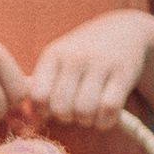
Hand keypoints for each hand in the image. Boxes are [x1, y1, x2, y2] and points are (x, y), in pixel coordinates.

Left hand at [30, 10, 153, 129]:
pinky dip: (105, 121)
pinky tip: (105, 116)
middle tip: (73, 111)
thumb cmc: (82, 57)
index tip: (53, 107)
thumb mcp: (57, 62)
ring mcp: (101, 63)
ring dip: (86, 121)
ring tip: (89, 113)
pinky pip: (108, 109)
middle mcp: (76, 57)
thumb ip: (40, 88)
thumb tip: (28, 123)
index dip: (43, 111)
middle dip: (66, 118)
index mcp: (53, 55)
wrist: (125, 30)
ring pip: (84, 111)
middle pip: (60, 108)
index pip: (37, 96)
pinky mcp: (124, 72)